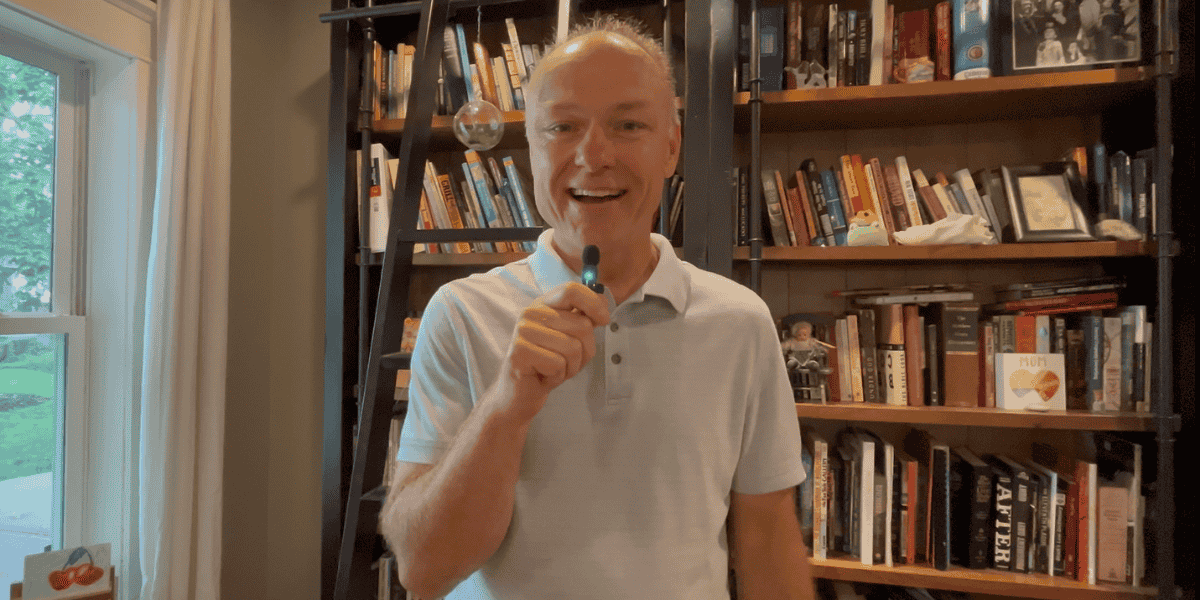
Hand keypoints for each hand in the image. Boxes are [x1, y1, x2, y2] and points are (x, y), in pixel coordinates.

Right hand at [493, 282, 608, 423]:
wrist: (521, 393)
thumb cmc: (549, 364)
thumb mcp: (571, 337)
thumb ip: (584, 317)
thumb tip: (603, 300)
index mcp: (544, 304)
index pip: (571, 290)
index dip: (594, 303)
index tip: (604, 320)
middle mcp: (530, 313)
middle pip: (581, 325)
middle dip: (585, 351)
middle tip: (569, 362)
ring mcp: (523, 331)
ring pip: (572, 348)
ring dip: (571, 367)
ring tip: (556, 370)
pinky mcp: (519, 352)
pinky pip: (558, 364)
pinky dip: (558, 377)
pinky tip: (545, 377)